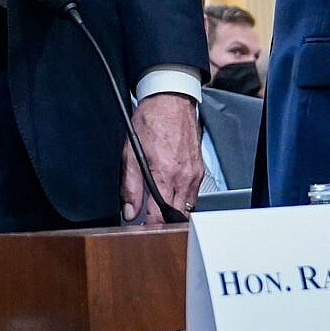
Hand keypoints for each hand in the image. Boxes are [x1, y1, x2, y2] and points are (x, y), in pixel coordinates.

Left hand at [120, 91, 202, 224]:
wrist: (171, 101)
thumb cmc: (151, 121)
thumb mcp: (130, 153)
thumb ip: (131, 186)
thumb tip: (129, 210)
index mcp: (165, 174)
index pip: (160, 214)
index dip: (151, 226)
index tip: (143, 230)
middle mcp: (184, 177)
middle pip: (177, 214)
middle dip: (163, 222)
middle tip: (149, 223)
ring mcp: (194, 174)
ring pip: (187, 206)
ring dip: (174, 211)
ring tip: (159, 209)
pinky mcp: (199, 170)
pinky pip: (193, 194)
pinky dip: (182, 198)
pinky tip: (171, 193)